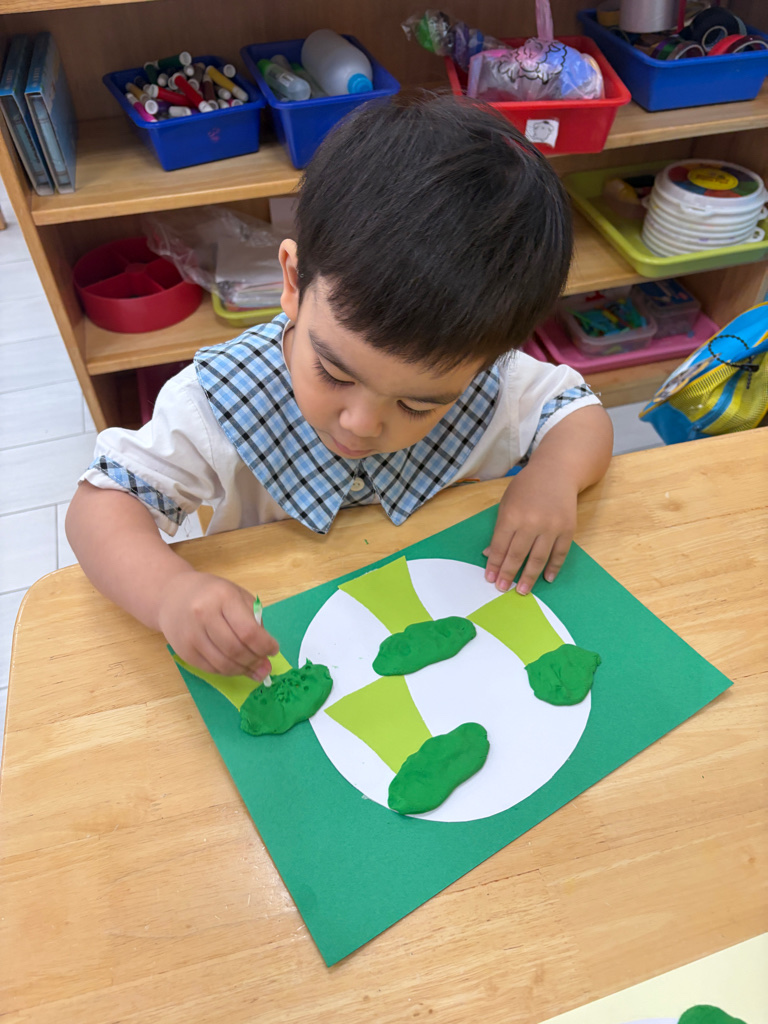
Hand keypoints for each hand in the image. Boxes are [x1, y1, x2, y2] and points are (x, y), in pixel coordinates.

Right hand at [157, 571, 278, 679]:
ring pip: (223, 664)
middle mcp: (204, 615)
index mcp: (223, 598)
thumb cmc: (212, 594)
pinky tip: (236, 667)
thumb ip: (254, 620)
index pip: (248, 631)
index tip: (273, 650)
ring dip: (243, 671)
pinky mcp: (183, 651)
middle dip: (255, 662)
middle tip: (265, 666)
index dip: (265, 646)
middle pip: (236, 650)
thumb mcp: (237, 596)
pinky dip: (227, 672)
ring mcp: (191, 635)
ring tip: (254, 670)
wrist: (172, 596)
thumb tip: (267, 652)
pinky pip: (210, 669)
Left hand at [484, 466, 577, 595]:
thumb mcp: (507, 503)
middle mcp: (531, 522)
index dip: (495, 564)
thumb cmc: (527, 487)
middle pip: (517, 555)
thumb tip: (490, 554)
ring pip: (538, 558)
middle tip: (503, 588)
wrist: (557, 472)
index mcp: (512, 515)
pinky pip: (560, 554)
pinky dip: (553, 568)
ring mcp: (552, 527)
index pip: (500, 546)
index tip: (490, 578)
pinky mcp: (568, 529)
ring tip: (522, 590)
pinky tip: (547, 578)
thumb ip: (499, 529)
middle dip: (508, 574)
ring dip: (529, 577)